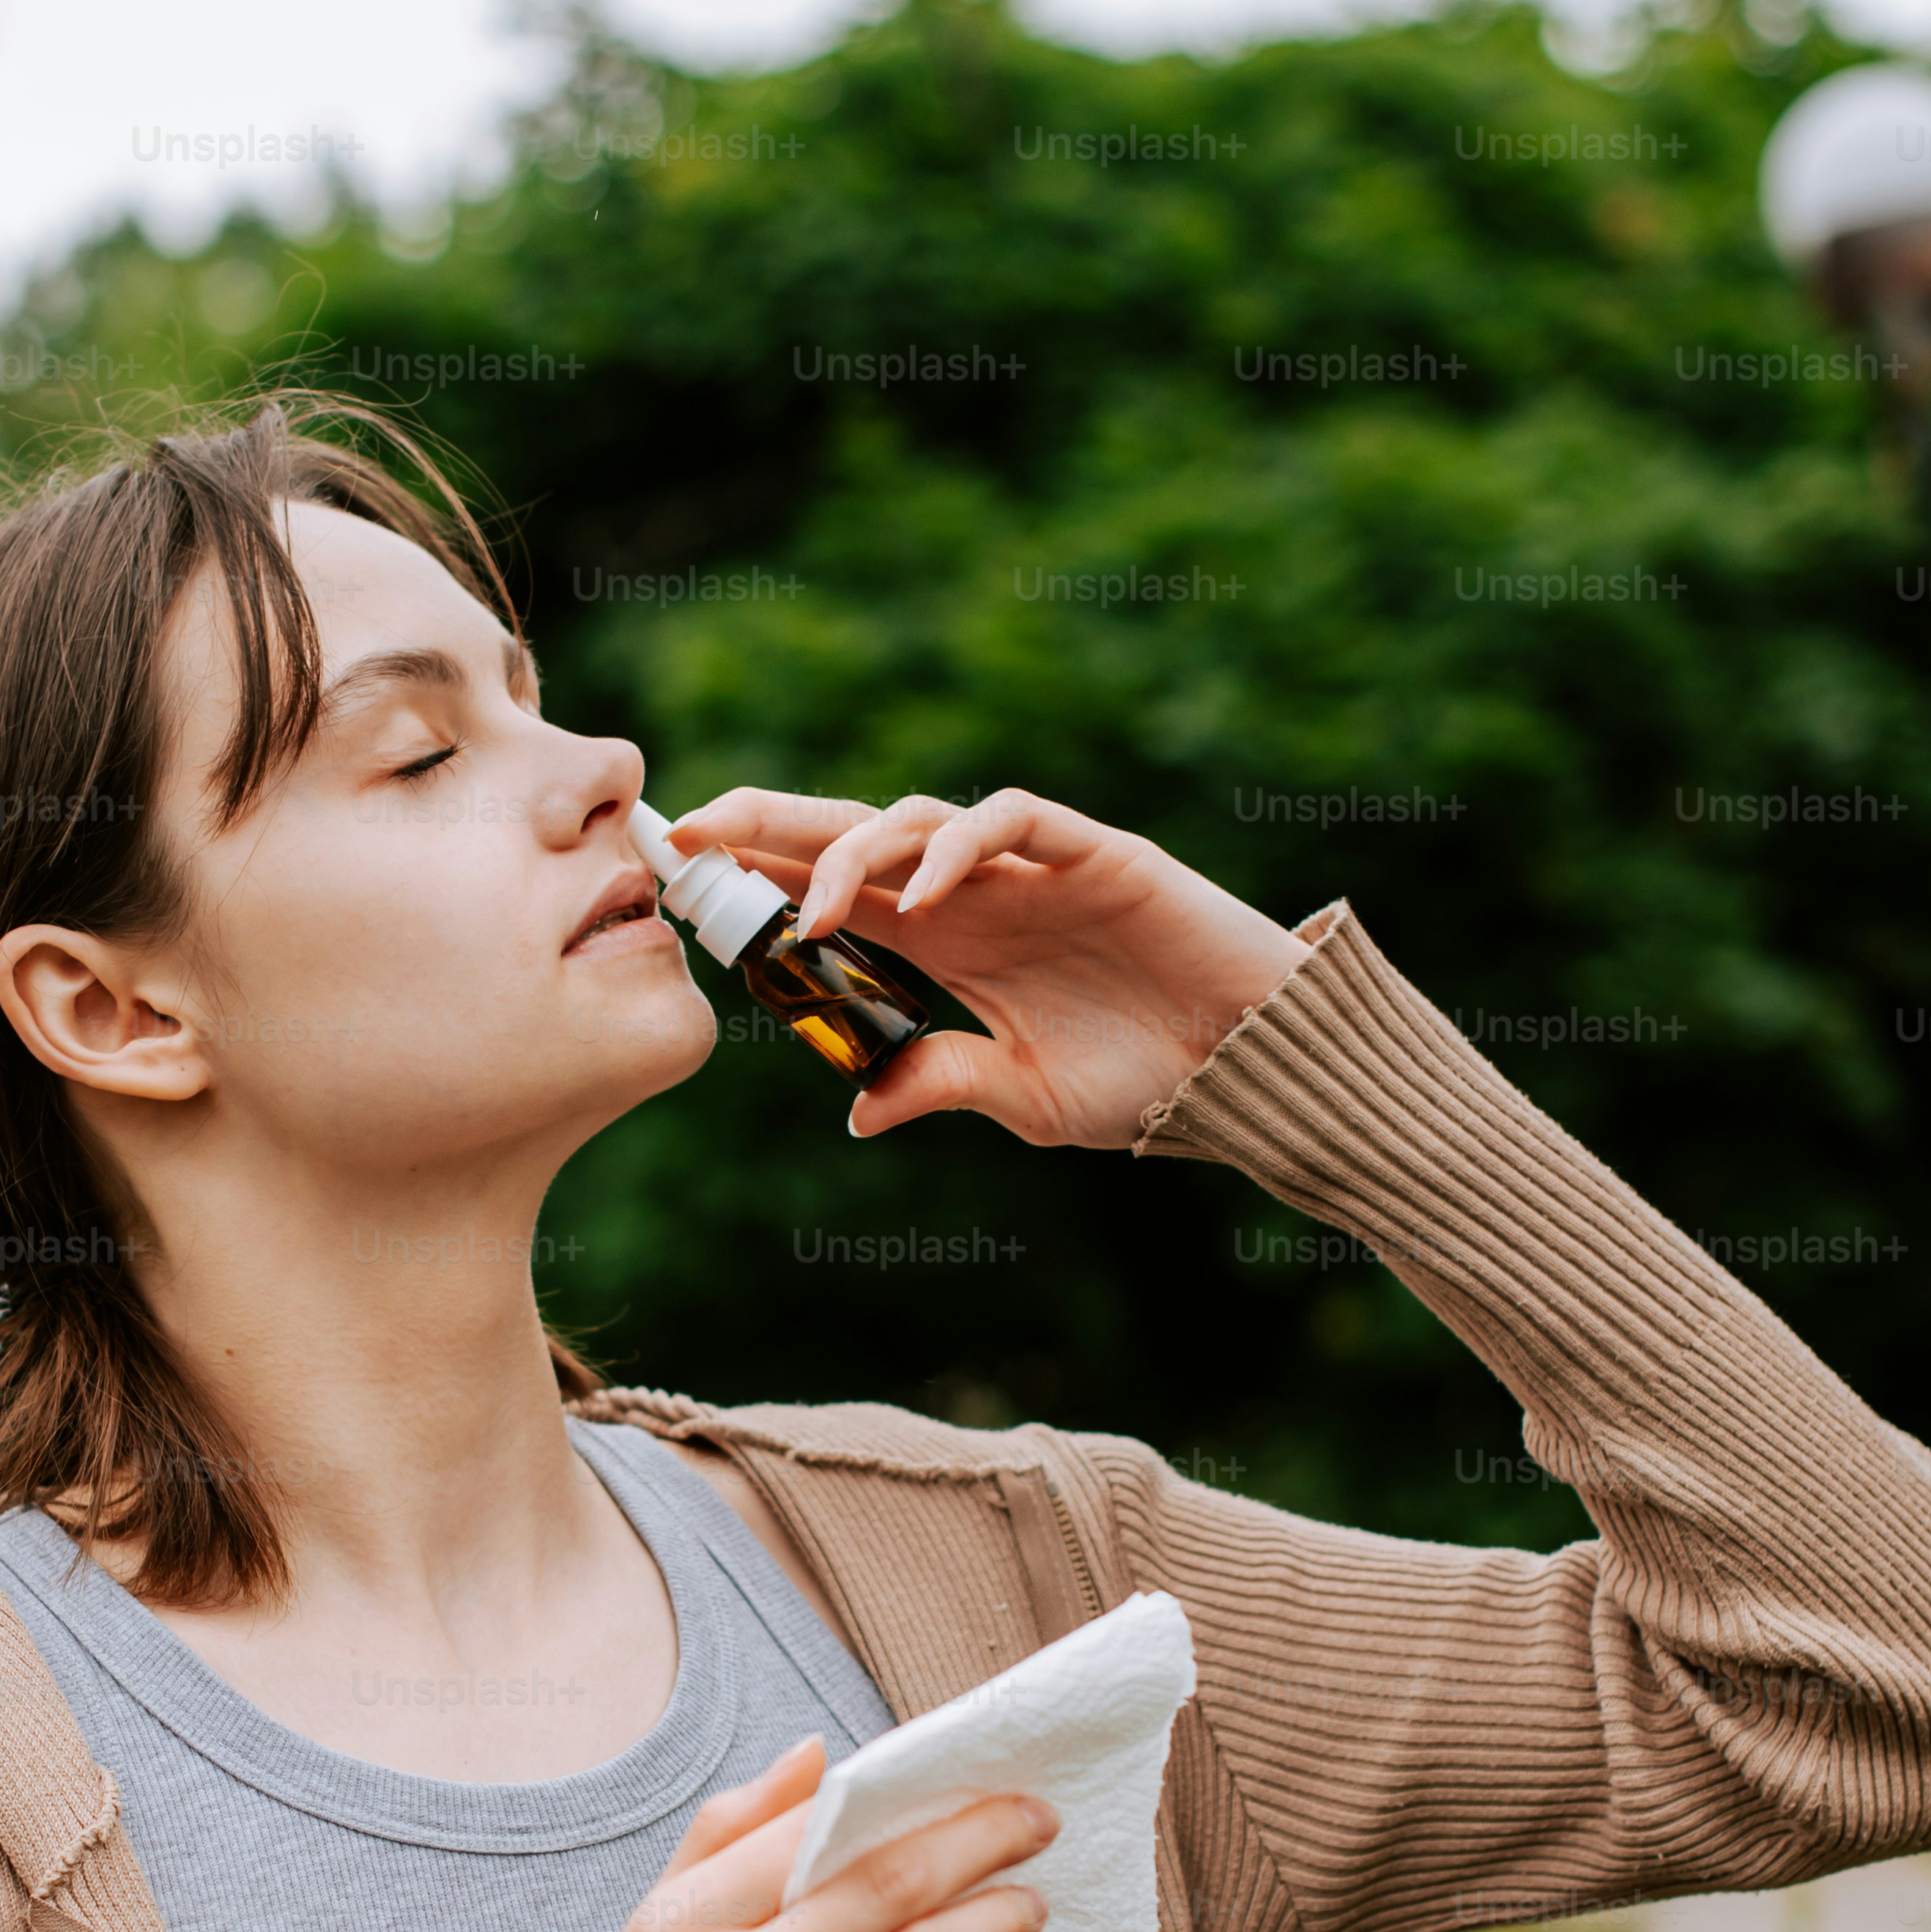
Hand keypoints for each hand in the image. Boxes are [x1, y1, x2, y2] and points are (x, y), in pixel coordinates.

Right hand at [527, 1734, 1052, 1931]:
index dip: (913, 1801)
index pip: (812, 1833)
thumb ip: (721, 1839)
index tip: (980, 1787)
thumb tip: (816, 1754)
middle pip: (886, 1885)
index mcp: (676, 1931)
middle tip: (1038, 1822)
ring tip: (1029, 1905)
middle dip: (981, 1841)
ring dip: (996, 1919)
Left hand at [662, 786, 1314, 1146]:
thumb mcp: (1027, 1099)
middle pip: (848, 835)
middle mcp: (974, 891)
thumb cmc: (1147, 1079)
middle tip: (686, 837)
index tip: (679, 888)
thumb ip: (945, 1085)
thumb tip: (858, 1113)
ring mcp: (1030, 865)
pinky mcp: (1094, 850)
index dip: (757, 881)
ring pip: (914, 818)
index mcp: (947, 943)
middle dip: (764, 826)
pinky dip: (958, 843)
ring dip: (849, 853)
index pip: (832, 893)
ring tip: (808, 910)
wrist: (1251, 1068)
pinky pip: (1012, 820)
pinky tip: (920, 890)